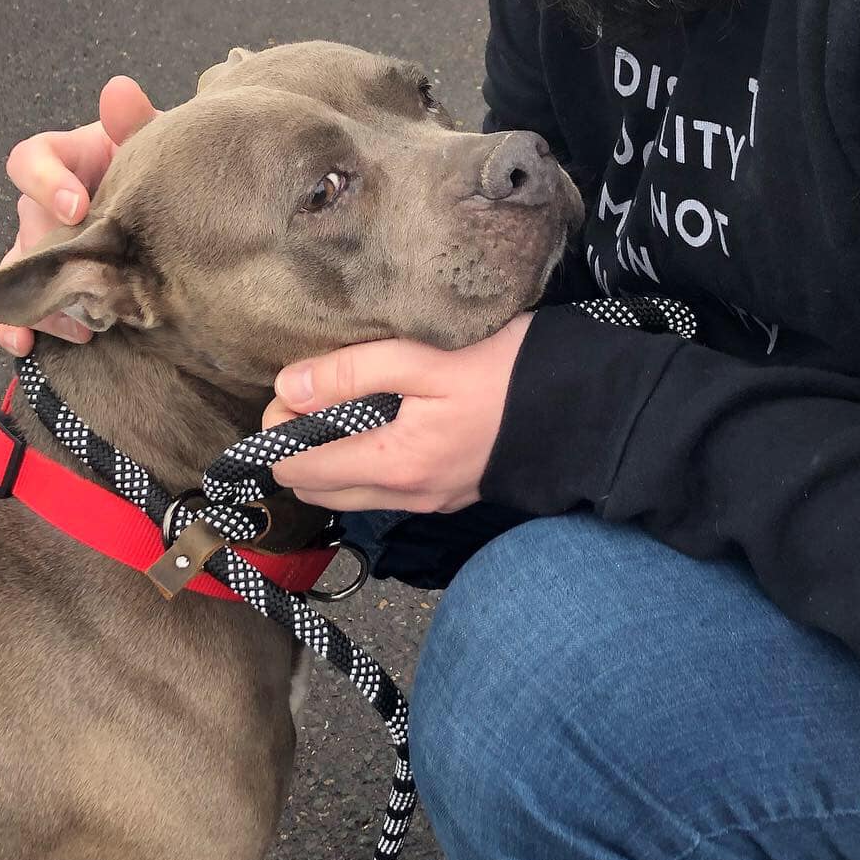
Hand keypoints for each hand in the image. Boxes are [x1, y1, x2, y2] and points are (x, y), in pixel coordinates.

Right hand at [0, 76, 157, 354]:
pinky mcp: (53, 283)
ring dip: (41, 300)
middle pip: (27, 225)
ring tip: (78, 323)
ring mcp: (47, 246)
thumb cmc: (160, 166)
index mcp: (65, 159)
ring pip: (20, 272)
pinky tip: (26, 346)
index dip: (46, 183)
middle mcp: (47, 203)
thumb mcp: (153, 141)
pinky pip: (18, 306)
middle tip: (87, 277)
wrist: (182, 205)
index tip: (77, 207)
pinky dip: (14, 326)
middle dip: (51, 255)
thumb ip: (134, 121)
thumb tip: (120, 91)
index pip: (30, 160)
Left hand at [263, 314, 533, 513]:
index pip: (298, 471)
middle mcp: (407, 495)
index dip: (277, 434)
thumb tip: (288, 388)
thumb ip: (352, 373)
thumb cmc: (506, 373)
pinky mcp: (449, 494)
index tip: (289, 393)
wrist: (583, 405)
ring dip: (330, 459)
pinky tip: (381, 422)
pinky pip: (384, 490)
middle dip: (297, 450)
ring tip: (342, 406)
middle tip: (310, 397)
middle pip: (318, 491)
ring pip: (350, 494)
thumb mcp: (424, 359)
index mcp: (395, 464)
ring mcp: (430, 500)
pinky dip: (364, 464)